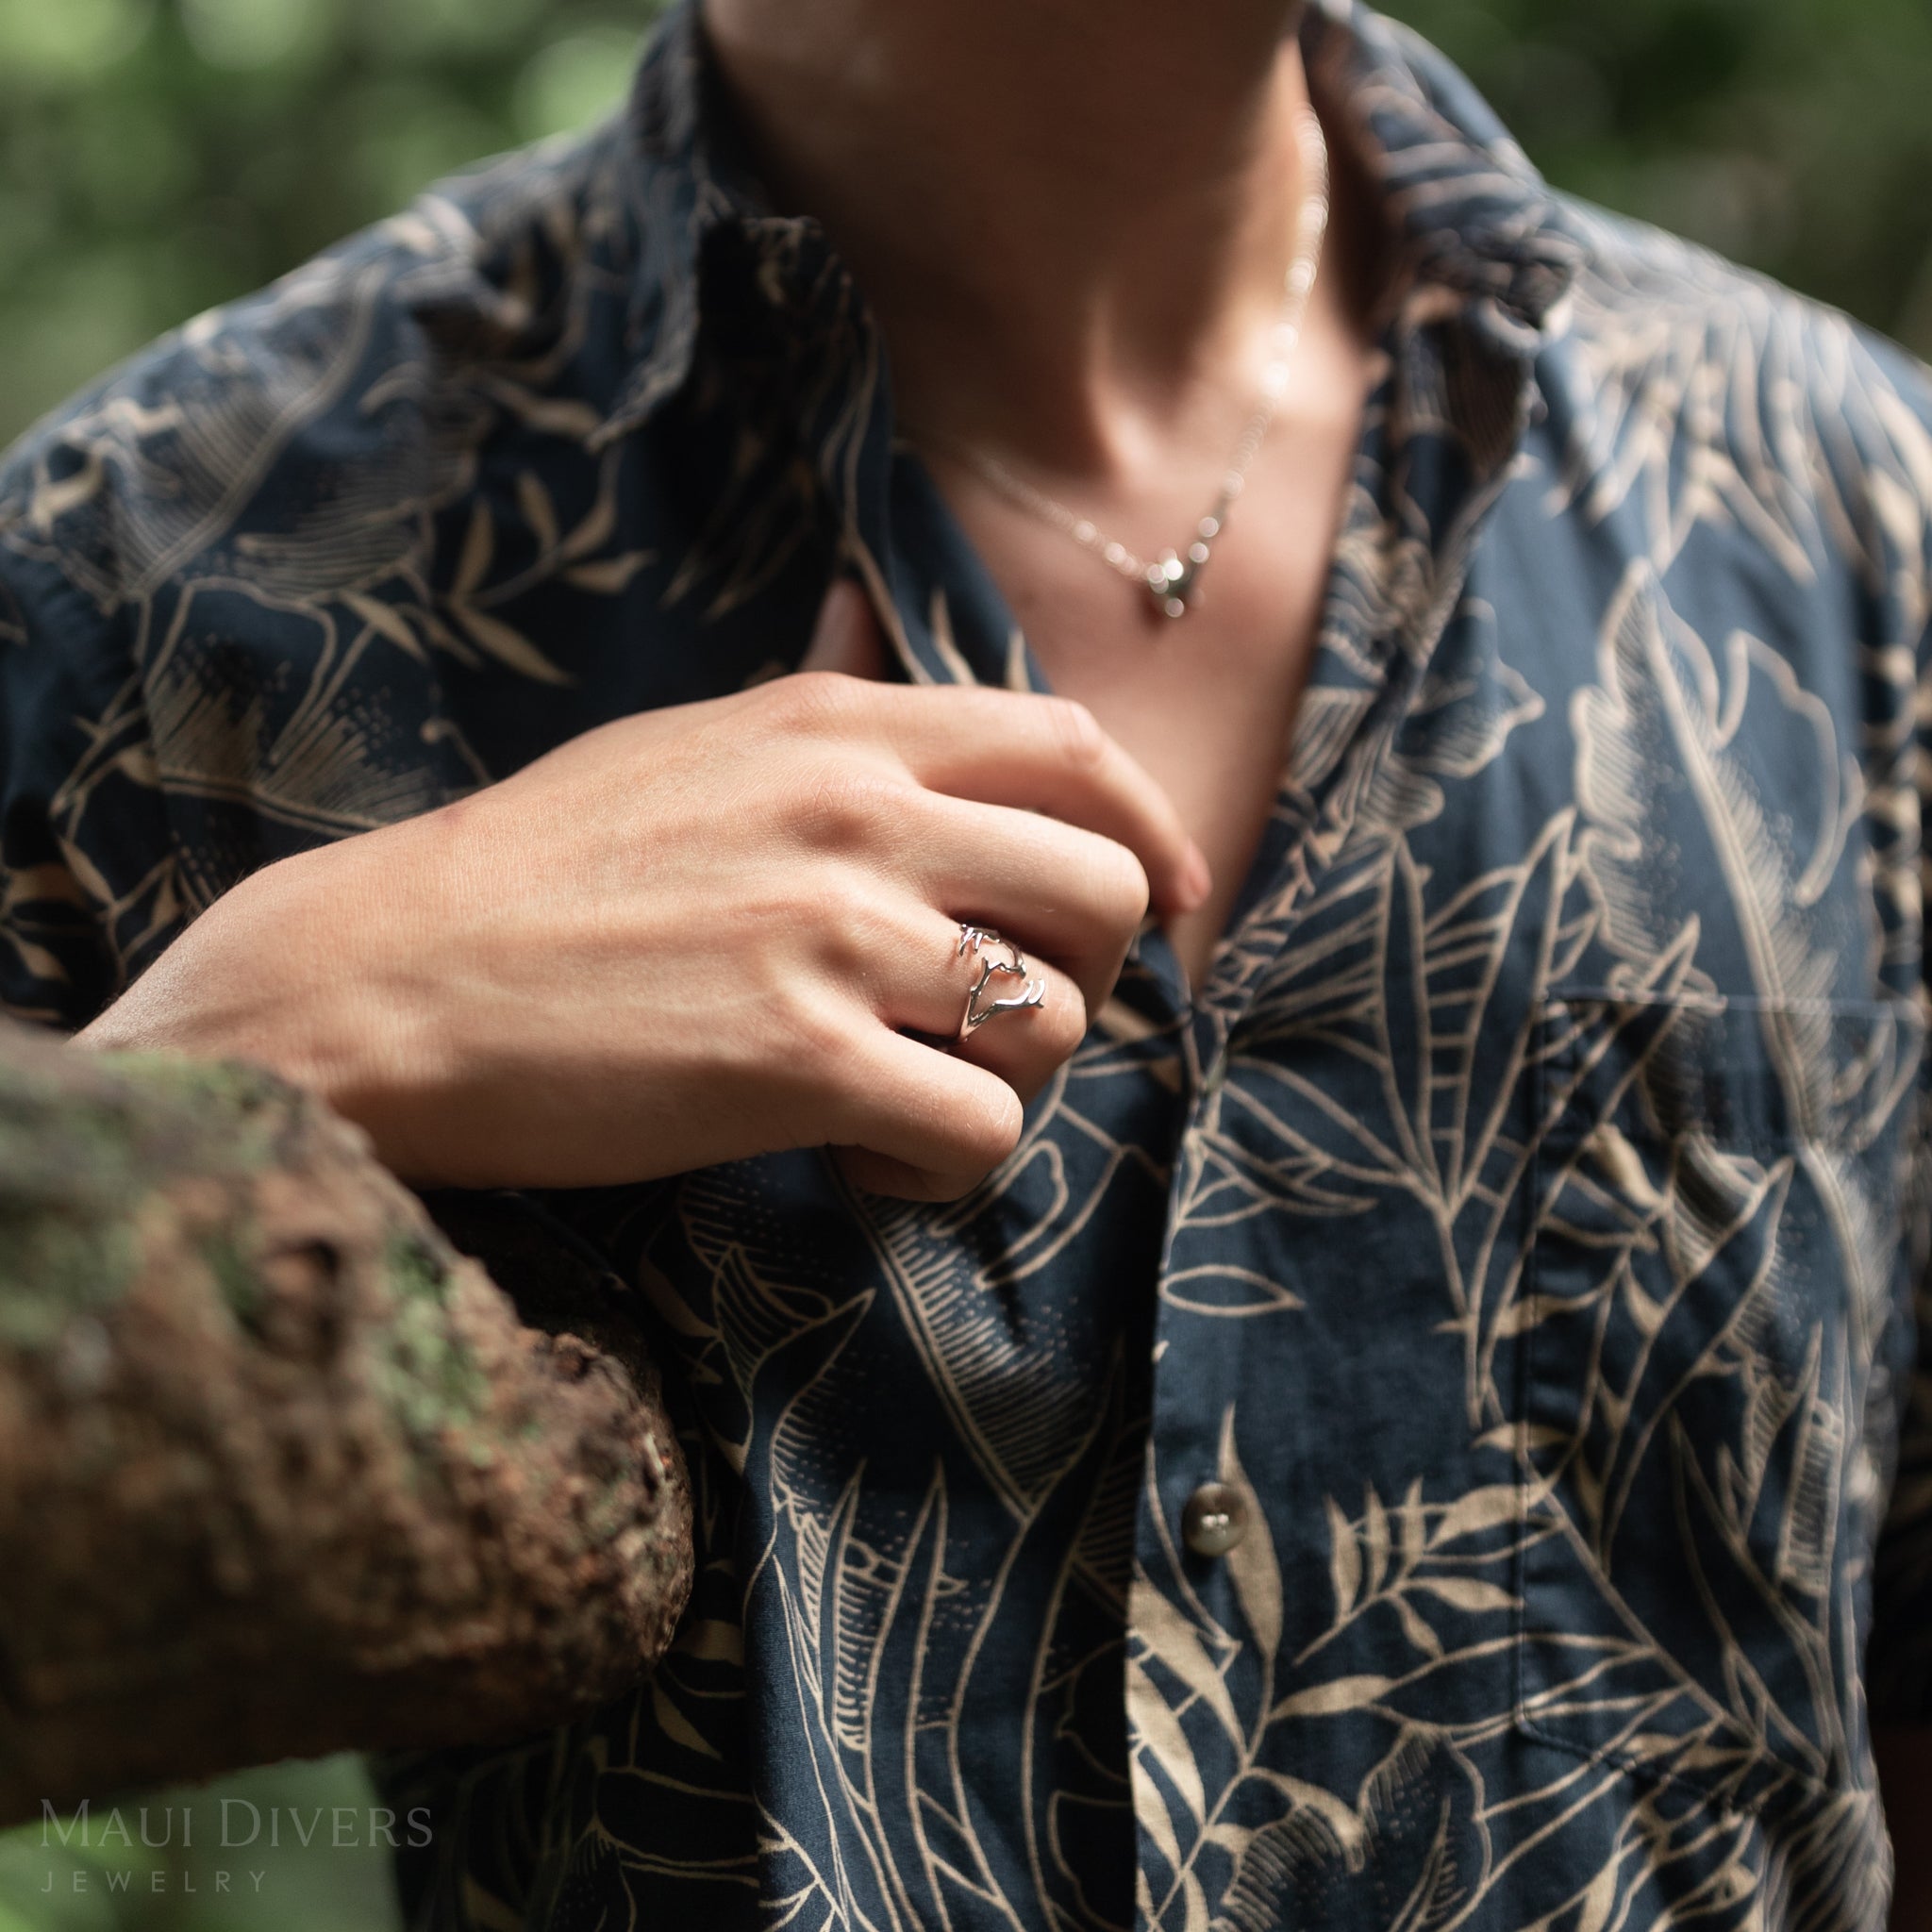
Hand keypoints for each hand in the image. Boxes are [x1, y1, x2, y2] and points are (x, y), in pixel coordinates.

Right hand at [78, 581, 1209, 1198]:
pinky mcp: (800, 1062)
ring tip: (906, 1098)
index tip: (1171, 902)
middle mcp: (858, 814)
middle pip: (1105, 890)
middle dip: (1090, 975)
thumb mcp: (685, 745)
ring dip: (1006, 1079)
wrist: (386, 980)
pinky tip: (862, 1157)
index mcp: (836, 726)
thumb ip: (809, 703)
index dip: (1151, 830)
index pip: (1073, 746)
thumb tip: (871, 621)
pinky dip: (944, 1165)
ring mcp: (833, 936)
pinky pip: (981, 1131)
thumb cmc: (529, 870)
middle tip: (999, 1022)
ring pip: (1057, 1020)